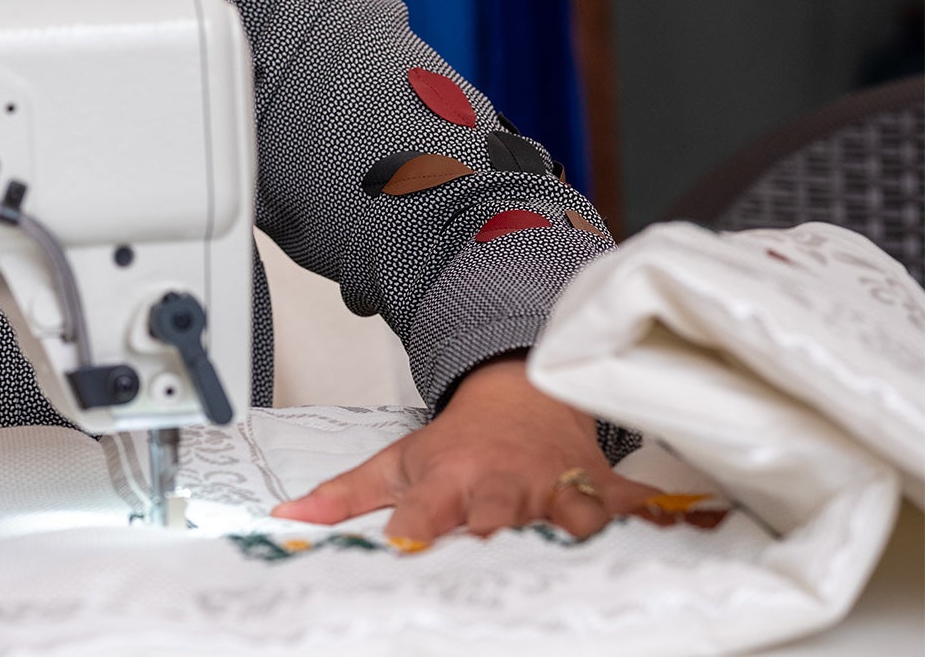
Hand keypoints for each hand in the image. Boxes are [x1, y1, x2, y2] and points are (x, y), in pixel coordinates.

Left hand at [270, 354, 656, 546]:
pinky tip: (669, 542)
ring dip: (573, 540)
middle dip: (497, 543)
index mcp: (450, 480)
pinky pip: (631, 509)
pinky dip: (650, 523)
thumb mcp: (396, 461)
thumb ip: (344, 496)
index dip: (418, 533)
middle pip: (500, 521)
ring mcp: (554, 487)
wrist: (519, 392)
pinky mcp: (600, 488)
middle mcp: (503, 486)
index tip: (408, 552)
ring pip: (570, 518)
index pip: (427, 512)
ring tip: (578, 570)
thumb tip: (291, 521)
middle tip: (493, 570)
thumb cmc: (460, 439)